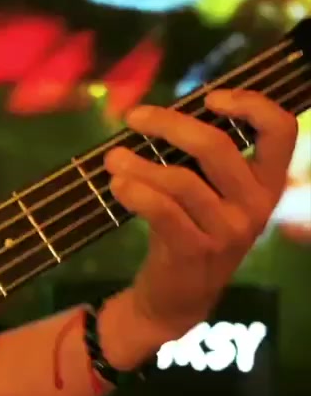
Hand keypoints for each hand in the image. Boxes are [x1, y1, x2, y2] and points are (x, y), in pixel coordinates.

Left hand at [103, 89, 297, 338]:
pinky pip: (162, 210)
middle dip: (170, 124)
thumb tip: (165, 114)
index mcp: (267, 184)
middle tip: (135, 117)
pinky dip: (135, 191)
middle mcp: (255, 205)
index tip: (210, 96)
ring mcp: (227, 230)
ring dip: (138, 163)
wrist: (177, 299)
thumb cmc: (190, 233)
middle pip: (217, 147)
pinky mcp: (194, 250)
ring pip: (180, 179)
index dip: (252, 104)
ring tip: (112, 158)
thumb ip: (204, 161)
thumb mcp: (212, 197)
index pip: (281, 130)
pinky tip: (117, 184)